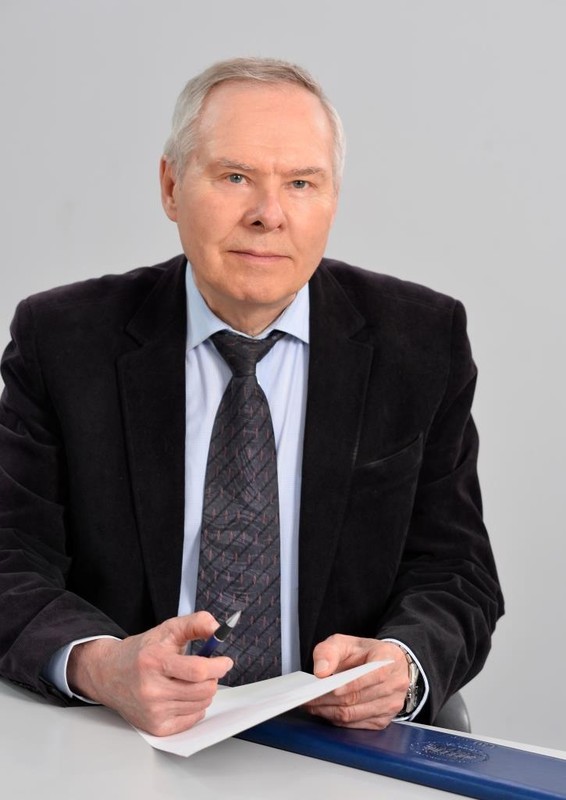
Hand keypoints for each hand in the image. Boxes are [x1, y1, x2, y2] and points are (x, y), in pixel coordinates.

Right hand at [67, 612, 232, 735]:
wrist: (109, 674)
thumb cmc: (141, 651)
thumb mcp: (167, 629)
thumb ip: (195, 623)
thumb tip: (218, 629)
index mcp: (154, 661)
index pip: (198, 670)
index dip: (218, 665)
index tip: (224, 661)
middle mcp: (151, 689)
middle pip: (203, 690)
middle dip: (212, 678)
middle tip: (206, 670)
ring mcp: (153, 711)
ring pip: (201, 704)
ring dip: (204, 691)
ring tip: (189, 681)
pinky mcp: (155, 727)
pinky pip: (192, 719)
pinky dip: (195, 707)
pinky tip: (183, 695)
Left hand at [305, 635, 409, 729]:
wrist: (384, 664)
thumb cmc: (364, 653)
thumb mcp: (345, 642)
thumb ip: (329, 651)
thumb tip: (320, 671)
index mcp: (389, 658)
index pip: (374, 674)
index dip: (352, 684)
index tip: (332, 687)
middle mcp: (395, 683)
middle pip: (359, 697)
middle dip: (330, 699)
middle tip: (309, 697)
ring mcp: (392, 704)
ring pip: (356, 713)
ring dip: (330, 711)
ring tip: (312, 705)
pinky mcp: (384, 720)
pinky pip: (357, 724)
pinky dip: (338, 719)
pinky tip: (325, 711)